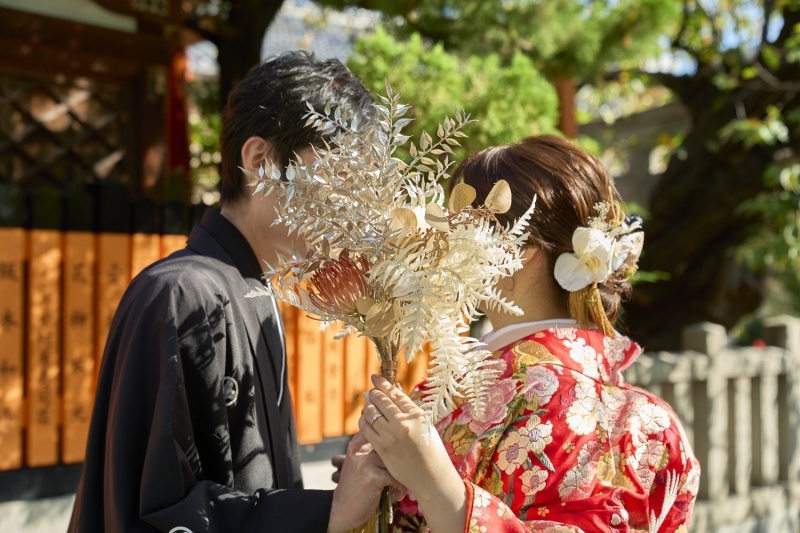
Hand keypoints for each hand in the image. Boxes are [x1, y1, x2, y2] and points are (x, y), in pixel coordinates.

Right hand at [327, 433, 403, 532]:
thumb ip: (370, 453)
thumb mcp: (357, 466)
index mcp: (356, 446)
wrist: (341, 512)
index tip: (400, 457)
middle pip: (390, 448)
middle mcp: (360, 451)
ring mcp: (366, 462)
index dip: (393, 445)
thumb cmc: (354, 490)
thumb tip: (396, 444)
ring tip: (401, 487)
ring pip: (394, 462)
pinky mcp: (373, 477)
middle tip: (405, 474)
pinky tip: (398, 495)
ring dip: (402, 475)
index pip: (379, 435)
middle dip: (401, 462)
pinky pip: (395, 478)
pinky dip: (401, 488)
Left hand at [359, 375, 466, 532]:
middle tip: (371, 392)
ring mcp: (391, 436)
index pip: (395, 394)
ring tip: (369, 406)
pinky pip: (365, 428)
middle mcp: (403, 424)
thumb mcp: (424, 424)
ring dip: (368, 406)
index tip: (375, 377)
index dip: (383, 383)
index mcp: (417, 415)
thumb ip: (409, 409)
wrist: (430, 476)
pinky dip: (363, 420)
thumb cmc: (431, 449)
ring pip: (371, 412)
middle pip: (381, 400)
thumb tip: (392, 391)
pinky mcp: (381, 448)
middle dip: (374, 394)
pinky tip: (365, 419)